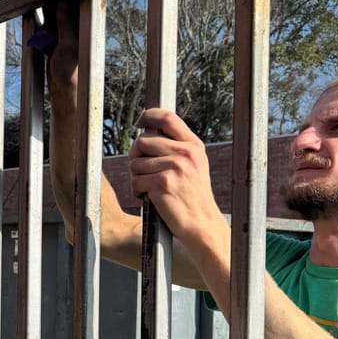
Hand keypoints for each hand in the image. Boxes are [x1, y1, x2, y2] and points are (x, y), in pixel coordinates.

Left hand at [128, 109, 224, 245]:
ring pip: (135, 162)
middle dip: (136, 156)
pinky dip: (138, 191)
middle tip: (144, 171)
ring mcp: (175, 167)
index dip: (149, 116)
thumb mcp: (194, 164)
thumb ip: (176, 146)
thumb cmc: (192, 195)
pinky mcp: (162, 183)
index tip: (140, 122)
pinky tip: (151, 197)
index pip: (167, 117)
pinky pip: (135, 180)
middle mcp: (186, 153)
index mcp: (193, 145)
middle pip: (143, 141)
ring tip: (152, 187)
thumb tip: (147, 131)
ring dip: (137, 177)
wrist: (202, 223)